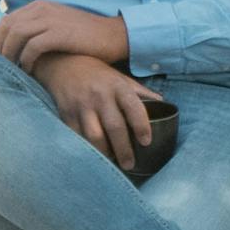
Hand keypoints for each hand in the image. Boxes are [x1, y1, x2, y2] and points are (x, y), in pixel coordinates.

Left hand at [0, 0, 129, 74]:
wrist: (113, 36)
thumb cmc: (84, 37)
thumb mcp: (57, 25)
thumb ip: (37, 30)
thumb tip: (15, 47)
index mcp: (39, 6)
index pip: (7, 21)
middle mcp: (42, 9)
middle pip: (7, 26)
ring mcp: (51, 19)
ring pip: (16, 34)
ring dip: (9, 54)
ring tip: (11, 70)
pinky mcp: (60, 33)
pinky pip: (32, 46)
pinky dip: (26, 59)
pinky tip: (28, 70)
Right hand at [41, 52, 165, 164]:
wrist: (64, 64)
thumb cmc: (99, 75)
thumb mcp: (122, 78)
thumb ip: (141, 93)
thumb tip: (164, 106)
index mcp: (118, 87)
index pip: (133, 107)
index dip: (141, 125)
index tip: (146, 142)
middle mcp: (100, 96)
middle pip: (114, 127)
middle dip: (124, 149)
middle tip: (130, 165)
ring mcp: (82, 106)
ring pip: (94, 136)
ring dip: (104, 153)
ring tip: (112, 163)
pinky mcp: (67, 114)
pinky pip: (77, 137)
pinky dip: (87, 149)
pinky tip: (94, 156)